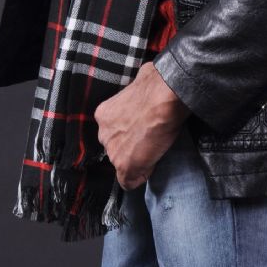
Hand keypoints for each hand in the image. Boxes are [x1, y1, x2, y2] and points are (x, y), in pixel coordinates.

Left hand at [94, 61, 190, 190]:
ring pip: (122, 162)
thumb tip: (144, 94)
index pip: (114, 132)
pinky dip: (140, 177)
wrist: (163, 96)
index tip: (142, 132)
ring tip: (155, 150)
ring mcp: (113, 151)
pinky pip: (129, 180)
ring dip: (137, 160)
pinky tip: (151, 168)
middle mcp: (103, 134)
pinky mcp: (124, 166)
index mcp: (103, 114)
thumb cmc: (155, 85)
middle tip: (149, 140)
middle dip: (129, 147)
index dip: (129, 134)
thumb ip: (134, 98)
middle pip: (115, 147)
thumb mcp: (138, 86)